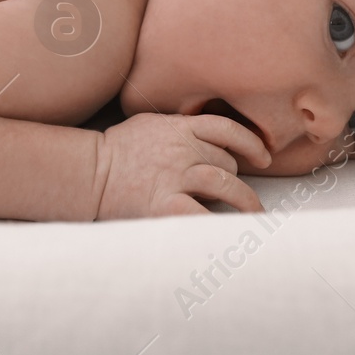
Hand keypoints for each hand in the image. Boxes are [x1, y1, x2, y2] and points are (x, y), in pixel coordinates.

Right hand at [95, 112, 270, 218]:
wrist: (90, 172)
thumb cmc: (118, 149)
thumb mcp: (150, 123)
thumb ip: (180, 126)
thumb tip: (209, 134)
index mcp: (178, 128)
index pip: (226, 128)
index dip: (251, 143)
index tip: (264, 157)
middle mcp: (181, 149)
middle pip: (228, 163)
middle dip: (236, 178)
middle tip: (237, 194)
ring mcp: (174, 177)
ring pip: (225, 185)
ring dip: (244, 201)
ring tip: (252, 214)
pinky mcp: (164, 205)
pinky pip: (203, 215)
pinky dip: (219, 224)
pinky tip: (227, 231)